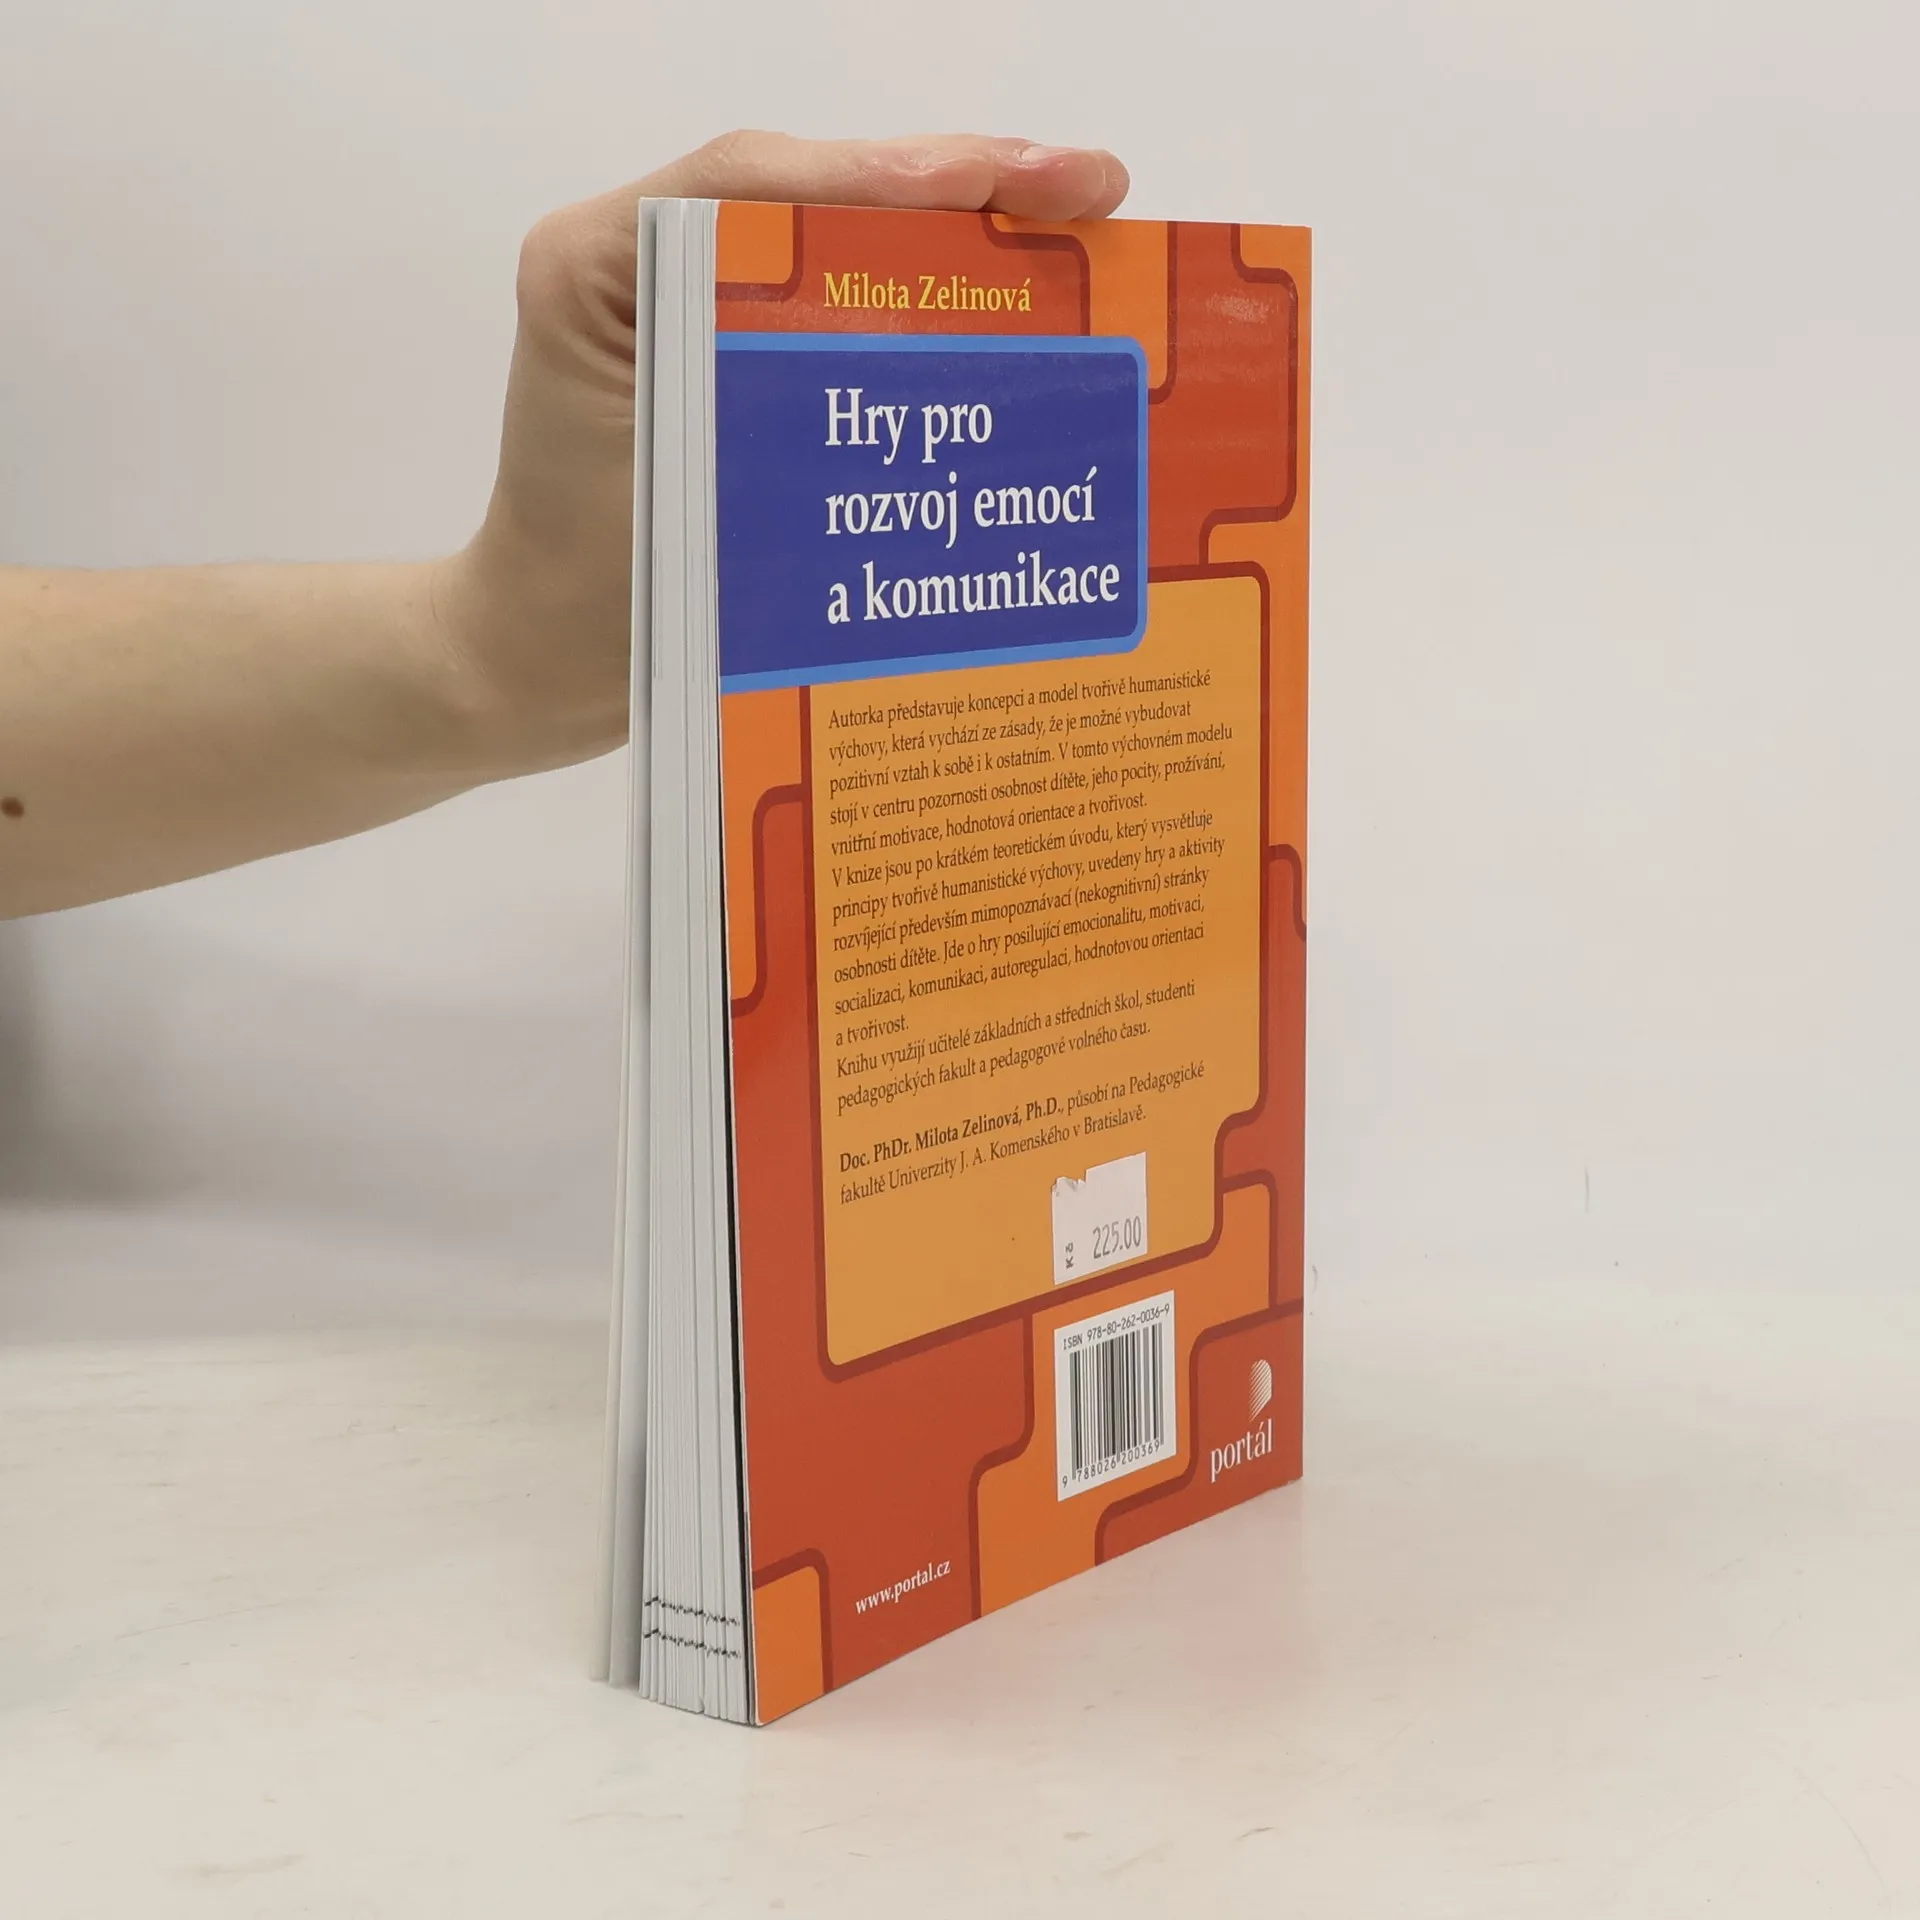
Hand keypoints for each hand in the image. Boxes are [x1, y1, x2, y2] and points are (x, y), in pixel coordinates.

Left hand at [442, 132, 1130, 774]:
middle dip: (962, 186)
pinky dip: (929, 311)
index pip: (760, 188)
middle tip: (1095, 193)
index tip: (1020, 183)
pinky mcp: (728, 362)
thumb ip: (770, 435)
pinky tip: (1019, 313)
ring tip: (1080, 228)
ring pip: (840, 245)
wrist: (535, 669)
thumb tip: (939, 380)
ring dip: (962, 239)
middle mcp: (645, 269)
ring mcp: (689, 313)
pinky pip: (837, 313)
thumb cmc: (584, 606)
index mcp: (602, 270)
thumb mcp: (677, 517)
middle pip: (818, 198)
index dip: (898, 177)